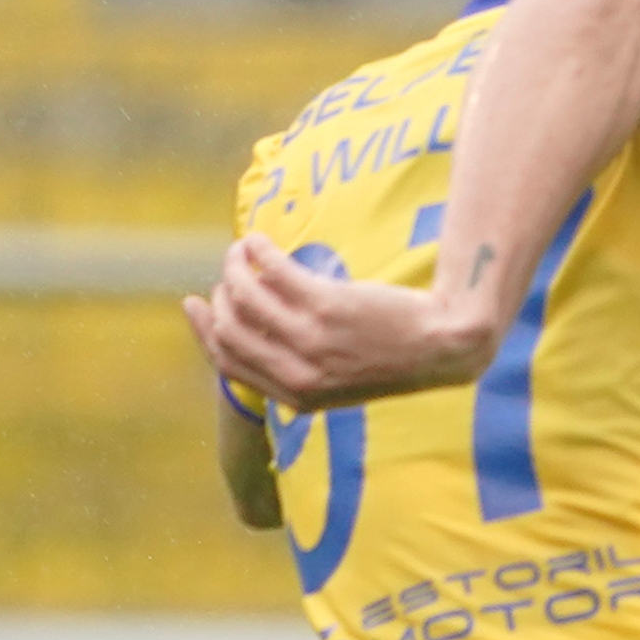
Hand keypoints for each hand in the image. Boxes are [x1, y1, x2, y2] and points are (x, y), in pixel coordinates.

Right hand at [183, 234, 493, 412]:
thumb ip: (299, 366)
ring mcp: (311, 341)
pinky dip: (256, 251)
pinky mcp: (326, 306)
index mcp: (298, 398)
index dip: (206, 332)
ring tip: (243, 249)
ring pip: (244, 296)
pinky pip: (271, 271)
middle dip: (219, 296)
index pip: (230, 364)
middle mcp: (299, 374)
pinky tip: (258, 241)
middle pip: (229, 330)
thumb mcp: (342, 377)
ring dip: (233, 265)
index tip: (194, 304)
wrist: (445, 345)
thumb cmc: (395, 356)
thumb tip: (255, 328)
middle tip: (229, 271)